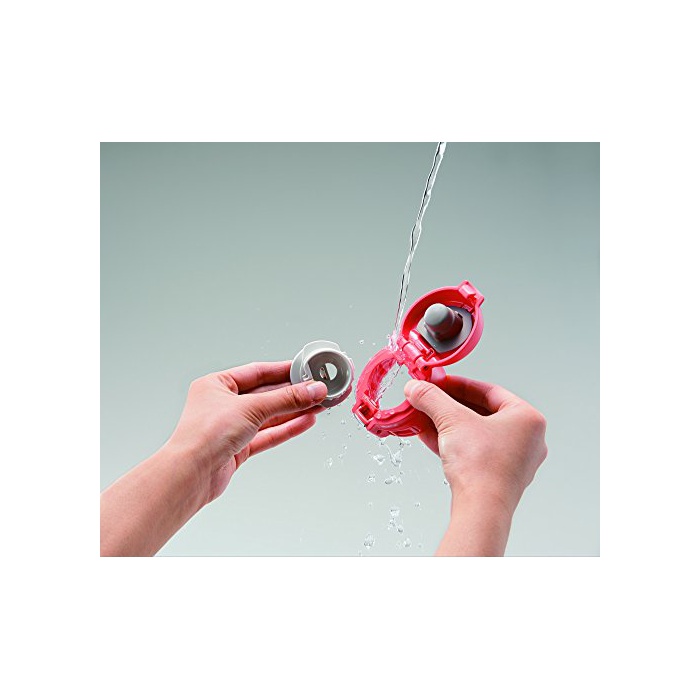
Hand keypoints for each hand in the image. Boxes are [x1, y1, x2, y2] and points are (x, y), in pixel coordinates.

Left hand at [101, 361, 327, 555]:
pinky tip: (306, 421)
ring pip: (270, 415)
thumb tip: (313, 390)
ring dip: (296, 410)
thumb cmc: (204, 435)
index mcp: (217, 385)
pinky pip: (269, 434)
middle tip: (320, 389)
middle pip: (267, 394)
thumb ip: (286, 399)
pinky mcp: (239, 447)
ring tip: (321, 404)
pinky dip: (288, 428)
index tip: (308, 370)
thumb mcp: (251, 408)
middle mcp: (223, 404)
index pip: (258, 372)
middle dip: (295, 393)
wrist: (191, 474)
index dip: (285, 370)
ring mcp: (232, 427)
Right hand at [404, 375, 546, 554]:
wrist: (482, 510)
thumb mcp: (451, 421)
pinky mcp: (500, 478)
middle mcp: (527, 439)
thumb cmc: (482, 466)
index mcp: (527, 418)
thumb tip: (416, 387)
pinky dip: (453, 442)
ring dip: (447, 424)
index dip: (458, 384)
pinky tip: (430, 437)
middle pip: (480, 412)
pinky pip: (474, 451)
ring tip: (424, 418)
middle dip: (449, 406)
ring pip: (475, 433)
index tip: (438, 383)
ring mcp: (515, 460)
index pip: (488, 391)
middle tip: (429, 400)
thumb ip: (432, 399)